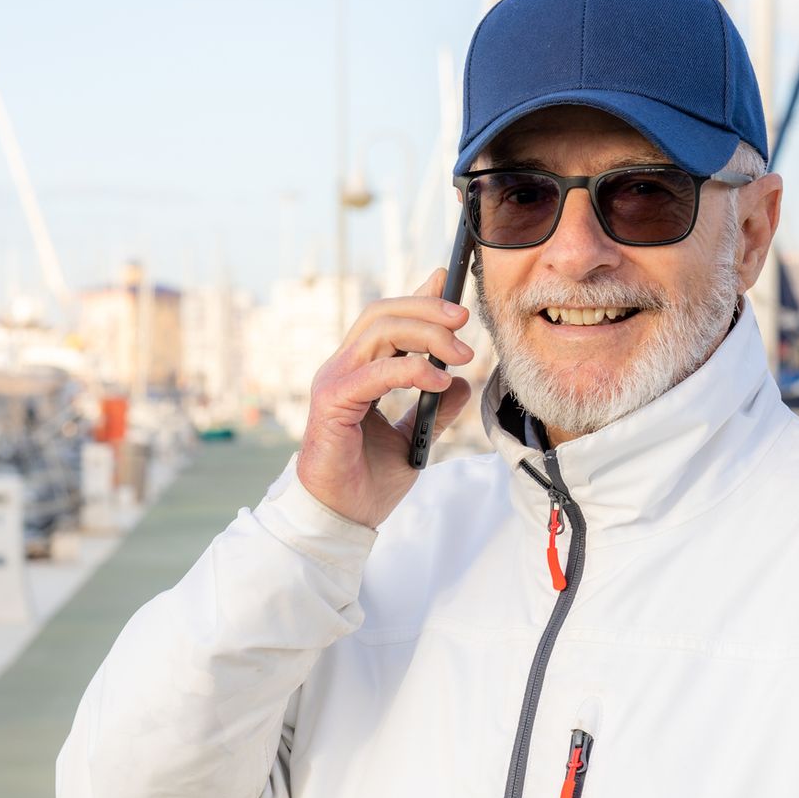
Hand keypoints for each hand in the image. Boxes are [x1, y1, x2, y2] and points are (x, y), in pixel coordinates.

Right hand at [295, 268, 475, 528]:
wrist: (343, 517)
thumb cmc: (367, 481)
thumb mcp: (414, 437)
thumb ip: (434, 408)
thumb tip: (463, 383)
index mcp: (358, 372)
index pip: (386, 319)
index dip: (418, 296)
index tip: (448, 280)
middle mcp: (343, 369)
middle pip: (382, 314)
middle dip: (427, 309)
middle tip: (466, 321)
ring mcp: (334, 382)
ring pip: (378, 331)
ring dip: (426, 334)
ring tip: (461, 353)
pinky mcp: (332, 402)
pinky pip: (375, 372)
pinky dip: (411, 369)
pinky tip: (438, 381)